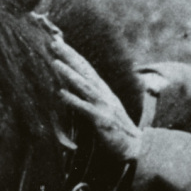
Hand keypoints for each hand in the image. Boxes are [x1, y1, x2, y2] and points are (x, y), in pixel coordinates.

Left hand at [50, 36, 142, 162]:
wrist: (137, 147)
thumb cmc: (117, 130)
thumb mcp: (104, 109)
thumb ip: (91, 97)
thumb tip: (73, 88)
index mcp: (104, 91)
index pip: (86, 69)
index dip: (73, 55)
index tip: (58, 43)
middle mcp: (104, 95)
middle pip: (85, 71)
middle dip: (70, 56)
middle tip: (53, 42)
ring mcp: (104, 107)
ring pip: (85, 86)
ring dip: (70, 74)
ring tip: (55, 63)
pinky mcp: (102, 121)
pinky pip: (86, 109)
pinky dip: (74, 100)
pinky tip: (61, 93)